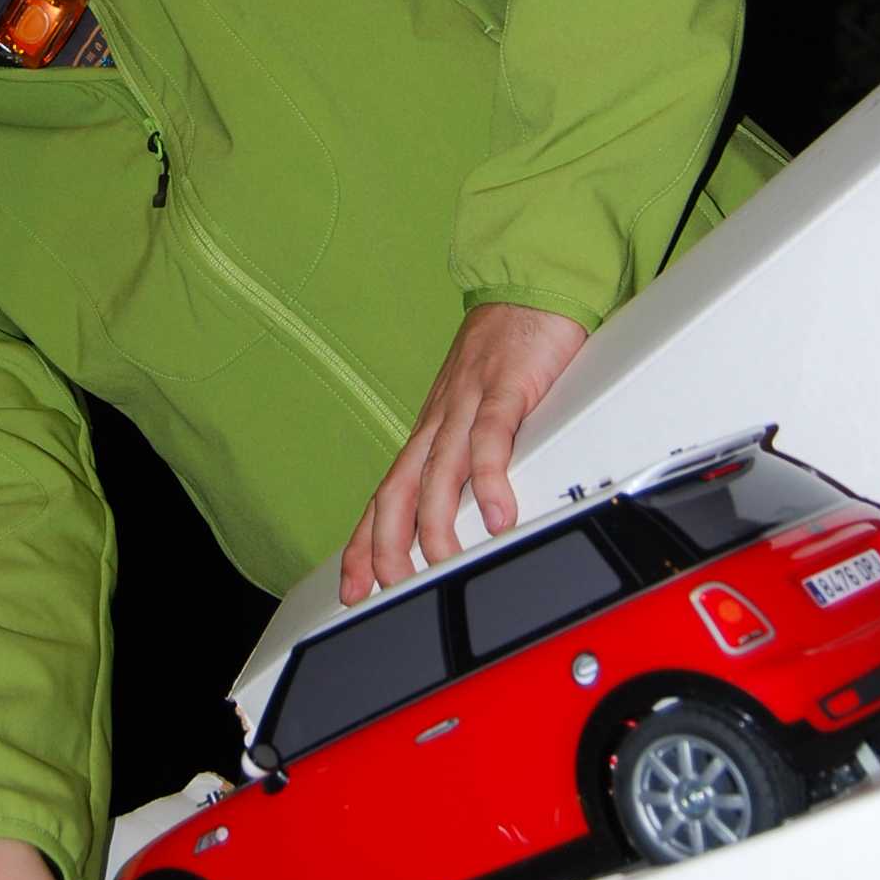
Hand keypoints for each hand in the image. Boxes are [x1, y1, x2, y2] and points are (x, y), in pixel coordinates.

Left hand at [340, 304, 587, 600]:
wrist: (527, 289)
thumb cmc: (503, 354)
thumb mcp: (473, 414)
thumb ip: (465, 460)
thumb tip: (460, 513)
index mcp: (427, 433)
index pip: (384, 498)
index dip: (363, 544)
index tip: (352, 589)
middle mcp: (437, 423)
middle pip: (397, 494)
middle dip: (387, 548)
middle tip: (390, 590)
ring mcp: (466, 406)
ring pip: (438, 475)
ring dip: (437, 525)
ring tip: (444, 565)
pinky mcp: (504, 390)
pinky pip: (490, 440)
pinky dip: (491, 479)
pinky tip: (498, 514)